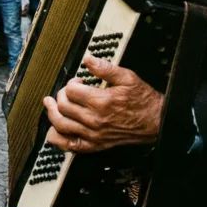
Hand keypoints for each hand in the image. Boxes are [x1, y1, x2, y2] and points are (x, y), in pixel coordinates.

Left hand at [43, 55, 163, 152]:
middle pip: (63, 107)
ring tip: (50, 105)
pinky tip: (55, 130)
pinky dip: (57, 139)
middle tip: (66, 92)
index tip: (77, 81)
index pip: (71, 91)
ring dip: (52, 114)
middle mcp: (94, 120)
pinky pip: (70, 146)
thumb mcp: (128, 77)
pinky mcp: (95, 145)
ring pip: (61, 125)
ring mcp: (93, 135)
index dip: (71, 83)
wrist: (156, 122)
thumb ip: (105, 68)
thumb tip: (88, 60)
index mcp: (101, 101)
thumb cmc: (143, 100)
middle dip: (60, 96)